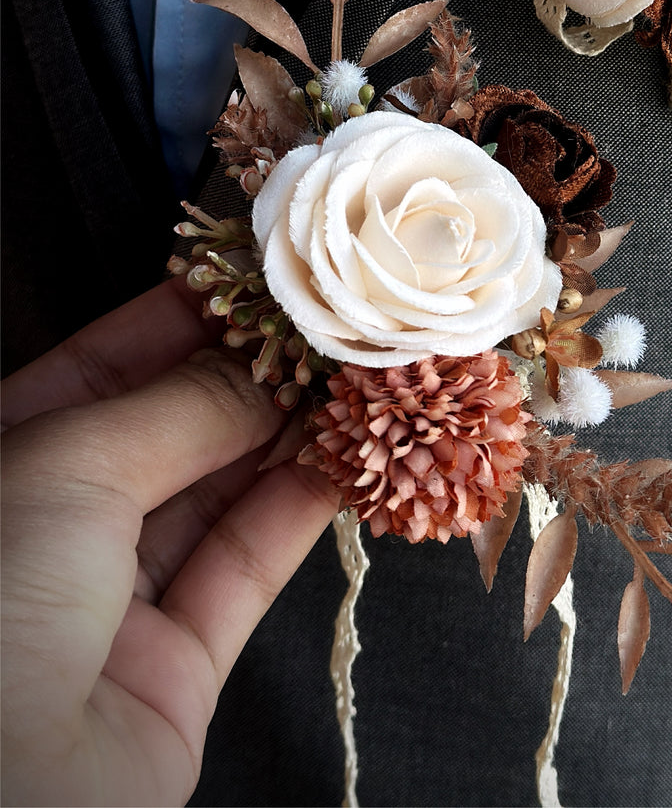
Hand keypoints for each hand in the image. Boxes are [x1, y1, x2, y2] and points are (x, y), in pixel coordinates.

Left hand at [1, 279, 339, 807]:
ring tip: (358, 377)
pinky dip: (302, 509)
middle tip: (331, 325)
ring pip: (218, 494)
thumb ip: (185, 406)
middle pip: (170, 427)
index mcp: (8, 461)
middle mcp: (57, 525)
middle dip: (251, 373)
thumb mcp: (72, 467)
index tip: (262, 279)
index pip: (104, 366)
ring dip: (291, 434)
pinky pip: (246, 569)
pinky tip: (349, 456)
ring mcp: (115, 601)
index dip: (183, 317)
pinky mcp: (177, 670)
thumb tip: (269, 364)